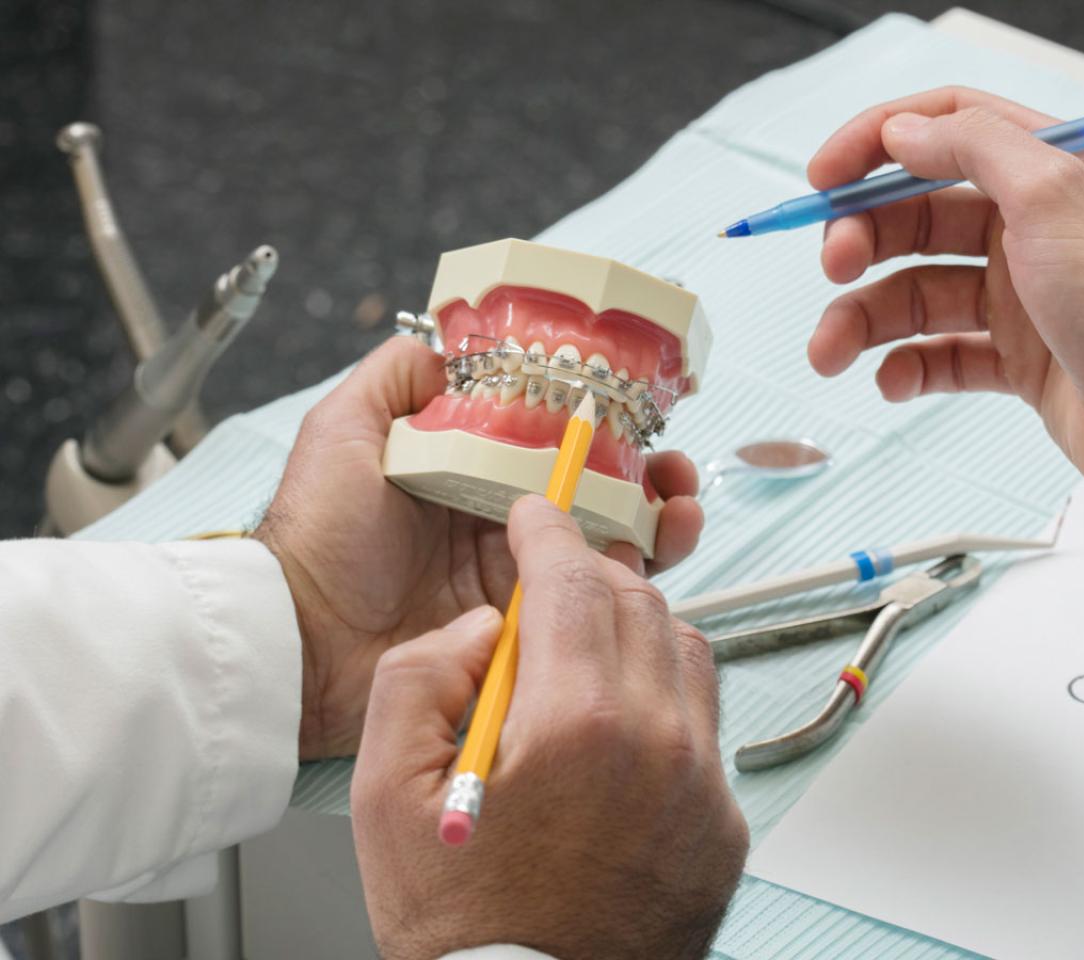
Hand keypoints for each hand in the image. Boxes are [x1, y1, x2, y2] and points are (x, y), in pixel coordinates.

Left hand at [254, 337, 704, 759]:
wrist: (305, 638)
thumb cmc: (318, 533)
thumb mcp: (344, 430)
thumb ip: (397, 376)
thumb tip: (452, 338)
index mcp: (471, 468)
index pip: (554, 439)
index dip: (602, 424)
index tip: (636, 410)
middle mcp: (503, 519)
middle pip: (597, 489)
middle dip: (649, 473)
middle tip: (671, 469)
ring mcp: (518, 575)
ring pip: (609, 542)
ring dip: (657, 520)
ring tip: (678, 505)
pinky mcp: (526, 626)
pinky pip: (591, 602)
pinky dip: (635, 580)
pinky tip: (651, 555)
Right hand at [351, 495, 747, 959]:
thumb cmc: (462, 923)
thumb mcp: (384, 794)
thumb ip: (420, 677)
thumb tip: (486, 628)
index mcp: (575, 724)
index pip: (573, 580)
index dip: (548, 531)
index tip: (537, 513)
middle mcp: (658, 743)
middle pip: (636, 603)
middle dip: (588, 575)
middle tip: (548, 584)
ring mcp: (701, 785)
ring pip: (685, 649)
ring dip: (634, 628)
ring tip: (584, 651)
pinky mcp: (722, 824)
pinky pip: (705, 721)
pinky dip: (664, 696)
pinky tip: (619, 723)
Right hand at [807, 87, 1083, 585]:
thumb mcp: (1056, 195)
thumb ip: (973, 149)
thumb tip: (902, 133)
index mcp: (1054, 169)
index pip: (949, 129)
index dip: (876, 145)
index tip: (823, 179)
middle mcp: (1035, 227)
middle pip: (919, 215)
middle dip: (864, 240)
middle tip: (833, 266)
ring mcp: (1023, 296)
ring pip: (918, 293)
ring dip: (863, 318)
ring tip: (829, 351)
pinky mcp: (1016, 359)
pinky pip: (940, 354)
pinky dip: (907, 366)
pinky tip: (893, 381)